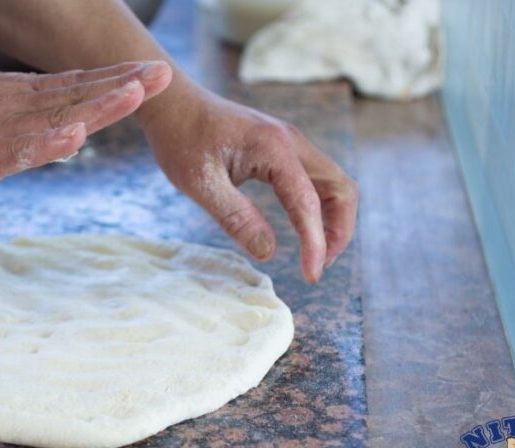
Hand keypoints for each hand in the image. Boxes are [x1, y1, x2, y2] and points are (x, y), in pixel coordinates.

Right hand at [0, 61, 171, 194]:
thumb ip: (16, 118)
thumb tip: (48, 128)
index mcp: (17, 95)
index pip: (74, 84)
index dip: (112, 79)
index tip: (148, 73)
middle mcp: (17, 104)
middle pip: (78, 91)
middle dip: (124, 83)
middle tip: (164, 73)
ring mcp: (4, 126)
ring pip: (60, 112)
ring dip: (101, 103)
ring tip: (138, 93)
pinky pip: (23, 147)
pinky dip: (51, 140)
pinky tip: (78, 134)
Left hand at [139, 88, 356, 282]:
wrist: (174, 103)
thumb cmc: (181, 139)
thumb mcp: (201, 183)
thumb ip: (236, 217)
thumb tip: (268, 253)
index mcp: (274, 149)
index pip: (308, 203)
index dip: (314, 243)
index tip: (310, 276)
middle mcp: (291, 142)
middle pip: (340, 188)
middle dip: (338, 231)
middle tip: (318, 265)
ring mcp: (290, 142)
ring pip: (333, 183)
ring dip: (334, 219)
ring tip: (316, 253)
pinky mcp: (282, 148)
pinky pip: (316, 179)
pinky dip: (320, 207)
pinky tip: (304, 229)